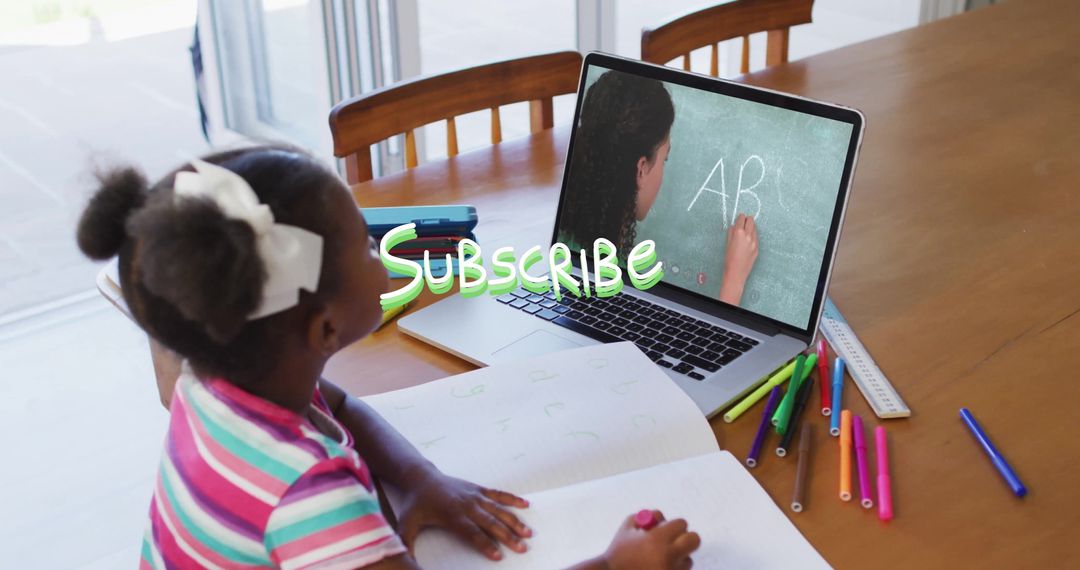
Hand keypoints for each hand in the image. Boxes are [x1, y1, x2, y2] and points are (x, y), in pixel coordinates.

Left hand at [394, 469, 530, 560]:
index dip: (485, 545)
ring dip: (514, 521)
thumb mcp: (406, 524)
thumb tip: (402, 559)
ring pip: (499, 509)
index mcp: (452, 516)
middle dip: (507, 536)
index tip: (498, 556)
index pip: (472, 533)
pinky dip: (513, 499)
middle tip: (522, 548)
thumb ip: (405, 544)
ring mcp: (475, 495)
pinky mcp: (479, 488)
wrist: (421, 477)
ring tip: (528, 533)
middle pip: (491, 523)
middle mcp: (467, 505)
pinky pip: (499, 494)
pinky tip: (526, 505)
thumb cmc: (415, 504)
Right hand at [601, 511, 699, 569]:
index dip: (674, 525)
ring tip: (660, 559)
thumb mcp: (628, 527)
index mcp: (656, 539)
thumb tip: (663, 518)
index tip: (667, 529)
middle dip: (685, 538)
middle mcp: (668, 556)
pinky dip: (673, 568)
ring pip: (688, 560)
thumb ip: (647, 517)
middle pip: (694, 541)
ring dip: (678, 557)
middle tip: (675, 541)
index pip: (681, 524)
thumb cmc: (619, 551)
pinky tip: (658, 567)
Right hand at [719, 213, 758, 305]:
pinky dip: (752, 236)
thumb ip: (731, 233)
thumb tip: (734, 226)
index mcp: (739, 233)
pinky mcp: (757, 248)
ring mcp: (754, 242)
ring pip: (754, 229)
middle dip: (746, 220)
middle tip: (743, 223)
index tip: (739, 218)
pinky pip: (756, 237)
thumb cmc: (729, 259)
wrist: (736, 273)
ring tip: (745, 232)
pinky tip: (747, 241)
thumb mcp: (727, 243)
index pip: (741, 219)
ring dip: (750, 228)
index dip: (740, 218)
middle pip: (751, 221)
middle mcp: (748, 236)